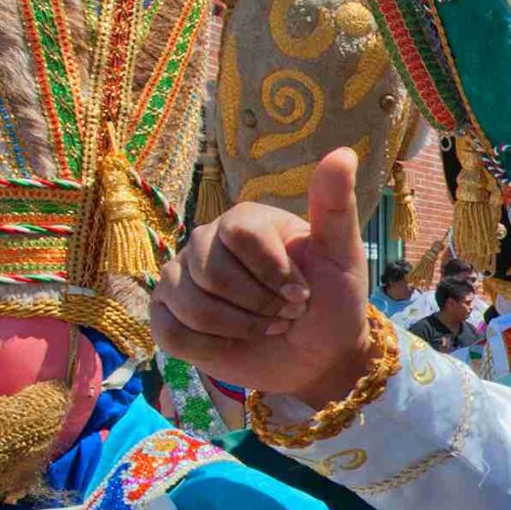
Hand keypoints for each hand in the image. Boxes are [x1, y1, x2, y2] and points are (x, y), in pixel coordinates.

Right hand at [150, 147, 371, 402]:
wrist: (317, 356)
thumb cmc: (330, 303)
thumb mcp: (342, 257)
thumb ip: (336, 207)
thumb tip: (343, 153)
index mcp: (245, 221)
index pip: (240, 235)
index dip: (273, 274)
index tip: (302, 295)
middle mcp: (207, 241)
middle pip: (213, 274)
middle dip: (259, 307)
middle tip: (285, 316)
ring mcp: (182, 277)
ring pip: (192, 305)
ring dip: (240, 329)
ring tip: (265, 328)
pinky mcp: (168, 314)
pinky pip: (173, 332)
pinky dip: (211, 347)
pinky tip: (234, 344)